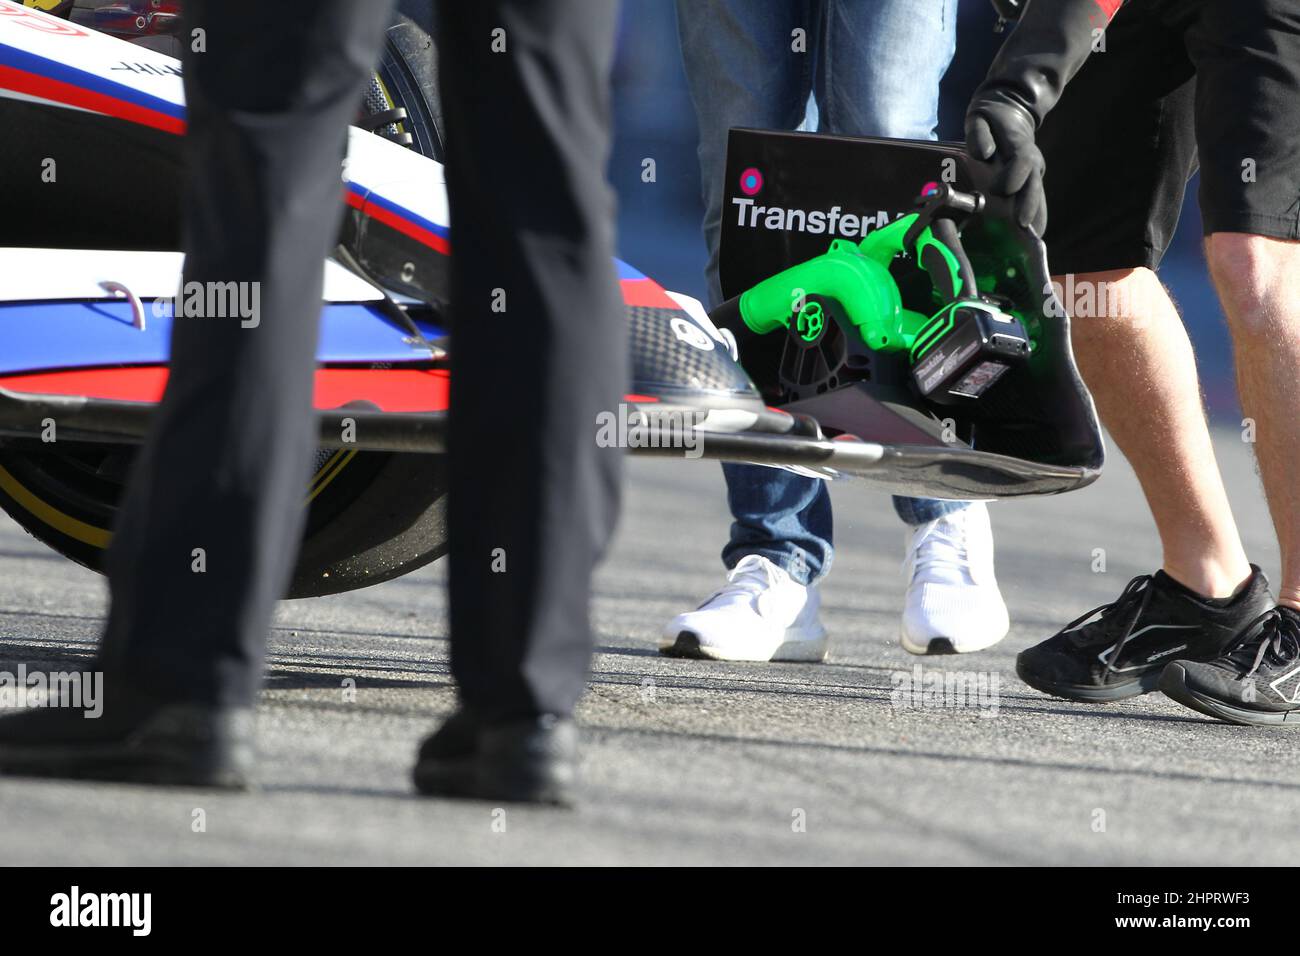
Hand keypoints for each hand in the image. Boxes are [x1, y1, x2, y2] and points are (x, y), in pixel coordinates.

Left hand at [965, 96, 1046, 236]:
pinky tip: (1033, 236)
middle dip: (1029, 205)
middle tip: (1024, 226)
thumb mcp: (979, 116)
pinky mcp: (1030, 181)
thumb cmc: (990, 116)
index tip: (999, 190)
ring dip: (1036, 216)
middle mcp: (1031, 160)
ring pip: (1037, 195)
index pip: (1020, 161)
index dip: (1012, 176)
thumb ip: (979, 134)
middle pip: (1033, 184)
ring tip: (1033, 239)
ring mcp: (1034, 172)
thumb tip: (984, 154)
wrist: (1012, 109)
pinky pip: (1035, 199)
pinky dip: (1036, 217)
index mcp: (1018, 144)